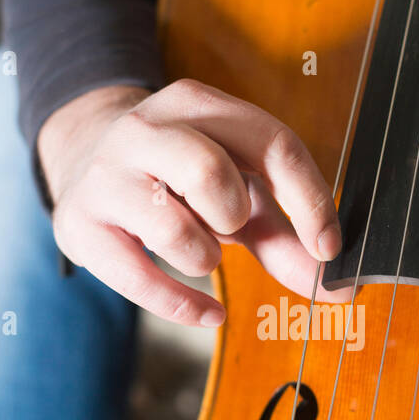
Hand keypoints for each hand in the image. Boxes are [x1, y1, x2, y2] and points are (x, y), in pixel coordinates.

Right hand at [37, 78, 346, 326]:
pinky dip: (183, 307)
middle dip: (233, 216)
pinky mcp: (79, 224)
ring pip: (171, 227)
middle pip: (209, 172)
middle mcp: (145, 128)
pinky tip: (206, 314)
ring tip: (198, 252)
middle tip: (229, 227)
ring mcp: (106, 175)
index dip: (309, 201)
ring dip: (203, 257)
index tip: (328, 248)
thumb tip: (340, 289)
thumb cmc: (180, 181)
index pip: (270, 143)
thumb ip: (288, 237)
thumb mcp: (238, 194)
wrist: (86, 161)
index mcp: (197, 105)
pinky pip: (137, 278)